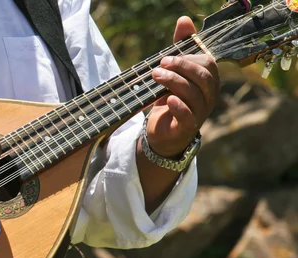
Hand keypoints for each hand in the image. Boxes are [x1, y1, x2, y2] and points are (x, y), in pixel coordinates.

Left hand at [147, 16, 219, 156]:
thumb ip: (180, 48)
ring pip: (195, 94)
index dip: (188, 58)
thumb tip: (184, 20)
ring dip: (174, 83)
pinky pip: (189, 117)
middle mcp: (209, 96)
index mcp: (208, 81)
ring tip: (155, 77)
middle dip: (181, 67)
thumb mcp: (173, 72)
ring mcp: (200, 113)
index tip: (165, 58)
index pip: (207, 63)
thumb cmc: (170, 99)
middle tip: (159, 65)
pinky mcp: (187, 128)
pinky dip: (179, 107)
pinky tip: (168, 100)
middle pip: (204, 77)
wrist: (161, 132)